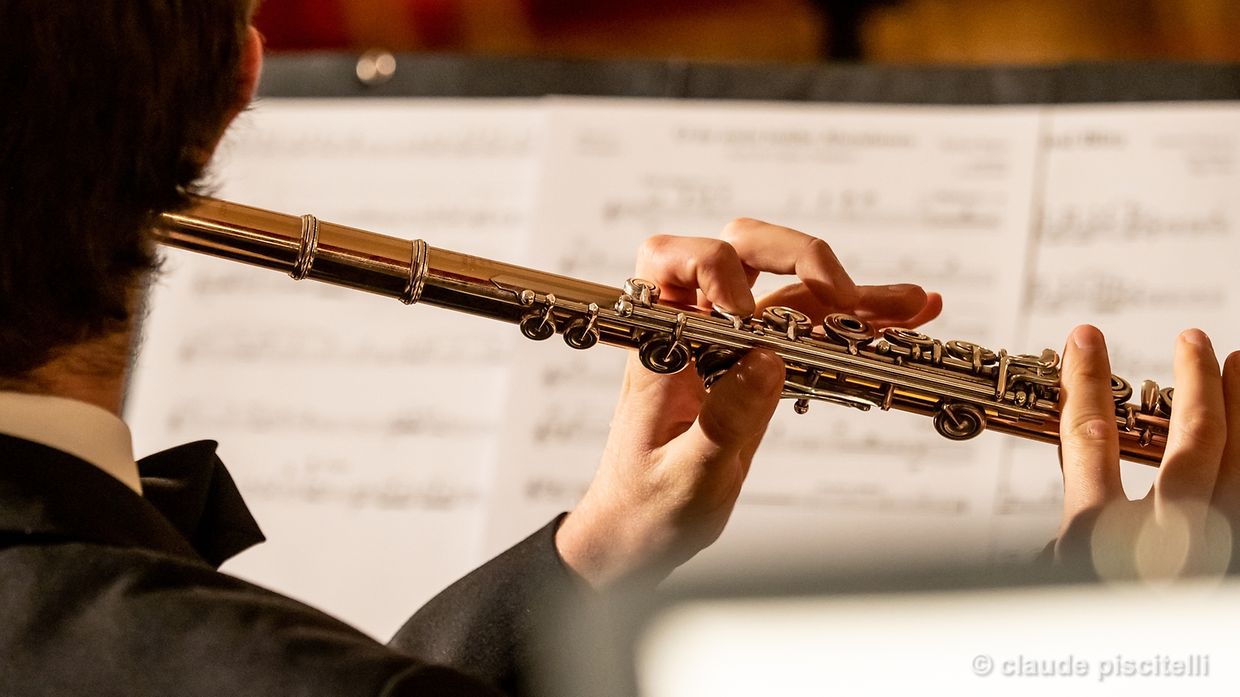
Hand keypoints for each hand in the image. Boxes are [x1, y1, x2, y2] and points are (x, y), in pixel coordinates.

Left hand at [555, 218, 941, 587]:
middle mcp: (694, 329)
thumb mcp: (683, 476)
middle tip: (844, 296)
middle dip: (798, 258)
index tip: (745, 314)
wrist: (641, 537)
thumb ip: (723, 421)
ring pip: (792, 290)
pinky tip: (902, 321)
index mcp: (658, 344)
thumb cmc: (645, 508)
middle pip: (742, 250)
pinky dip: (857, 326)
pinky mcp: (762, 365)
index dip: (712, 267)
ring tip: (912, 305)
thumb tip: (766, 359)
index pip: (672, 260)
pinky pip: (811, 331)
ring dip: (853, 294)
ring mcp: (732, 343)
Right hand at [1052, 326, 1239, 578]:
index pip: (1092, 440)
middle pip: (1193, 441)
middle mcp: (1168, 541)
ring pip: (1239, 462)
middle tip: (1193, 338)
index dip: (1088, 382)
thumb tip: (1084, 490)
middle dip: (1195, 379)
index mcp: (1101, 538)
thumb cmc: (1093, 635)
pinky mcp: (1236, 561)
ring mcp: (1214, 546)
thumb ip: (1076, 529)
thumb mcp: (1064, 572)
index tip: (1087, 341)